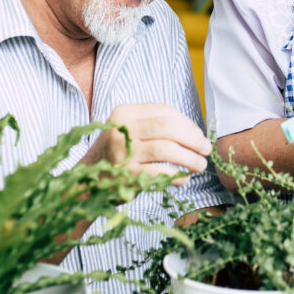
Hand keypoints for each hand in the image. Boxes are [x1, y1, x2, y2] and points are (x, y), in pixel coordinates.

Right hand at [83, 103, 211, 185]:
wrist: (86, 182)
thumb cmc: (117, 155)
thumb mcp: (129, 132)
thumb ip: (155, 126)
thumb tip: (196, 133)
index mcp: (124, 112)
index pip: (164, 112)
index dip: (187, 124)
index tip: (199, 135)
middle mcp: (121, 128)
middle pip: (168, 127)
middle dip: (193, 138)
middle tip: (206, 149)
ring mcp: (122, 151)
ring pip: (167, 149)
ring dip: (190, 158)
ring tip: (200, 165)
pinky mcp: (125, 174)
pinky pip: (160, 172)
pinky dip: (177, 175)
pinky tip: (183, 179)